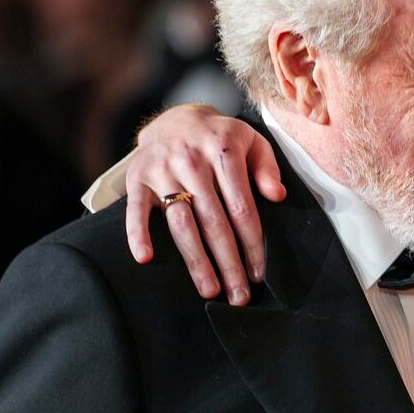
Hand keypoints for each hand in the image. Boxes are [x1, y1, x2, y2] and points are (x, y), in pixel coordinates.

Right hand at [125, 104, 285, 302]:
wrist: (176, 117)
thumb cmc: (221, 137)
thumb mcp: (252, 141)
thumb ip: (267, 168)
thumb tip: (277, 196)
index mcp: (224, 150)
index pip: (241, 206)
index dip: (251, 242)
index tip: (258, 271)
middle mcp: (192, 160)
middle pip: (214, 221)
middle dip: (228, 262)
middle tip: (238, 295)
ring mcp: (162, 169)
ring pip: (181, 222)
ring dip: (195, 260)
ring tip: (209, 289)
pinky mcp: (137, 177)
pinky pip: (136, 209)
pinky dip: (138, 233)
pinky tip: (146, 258)